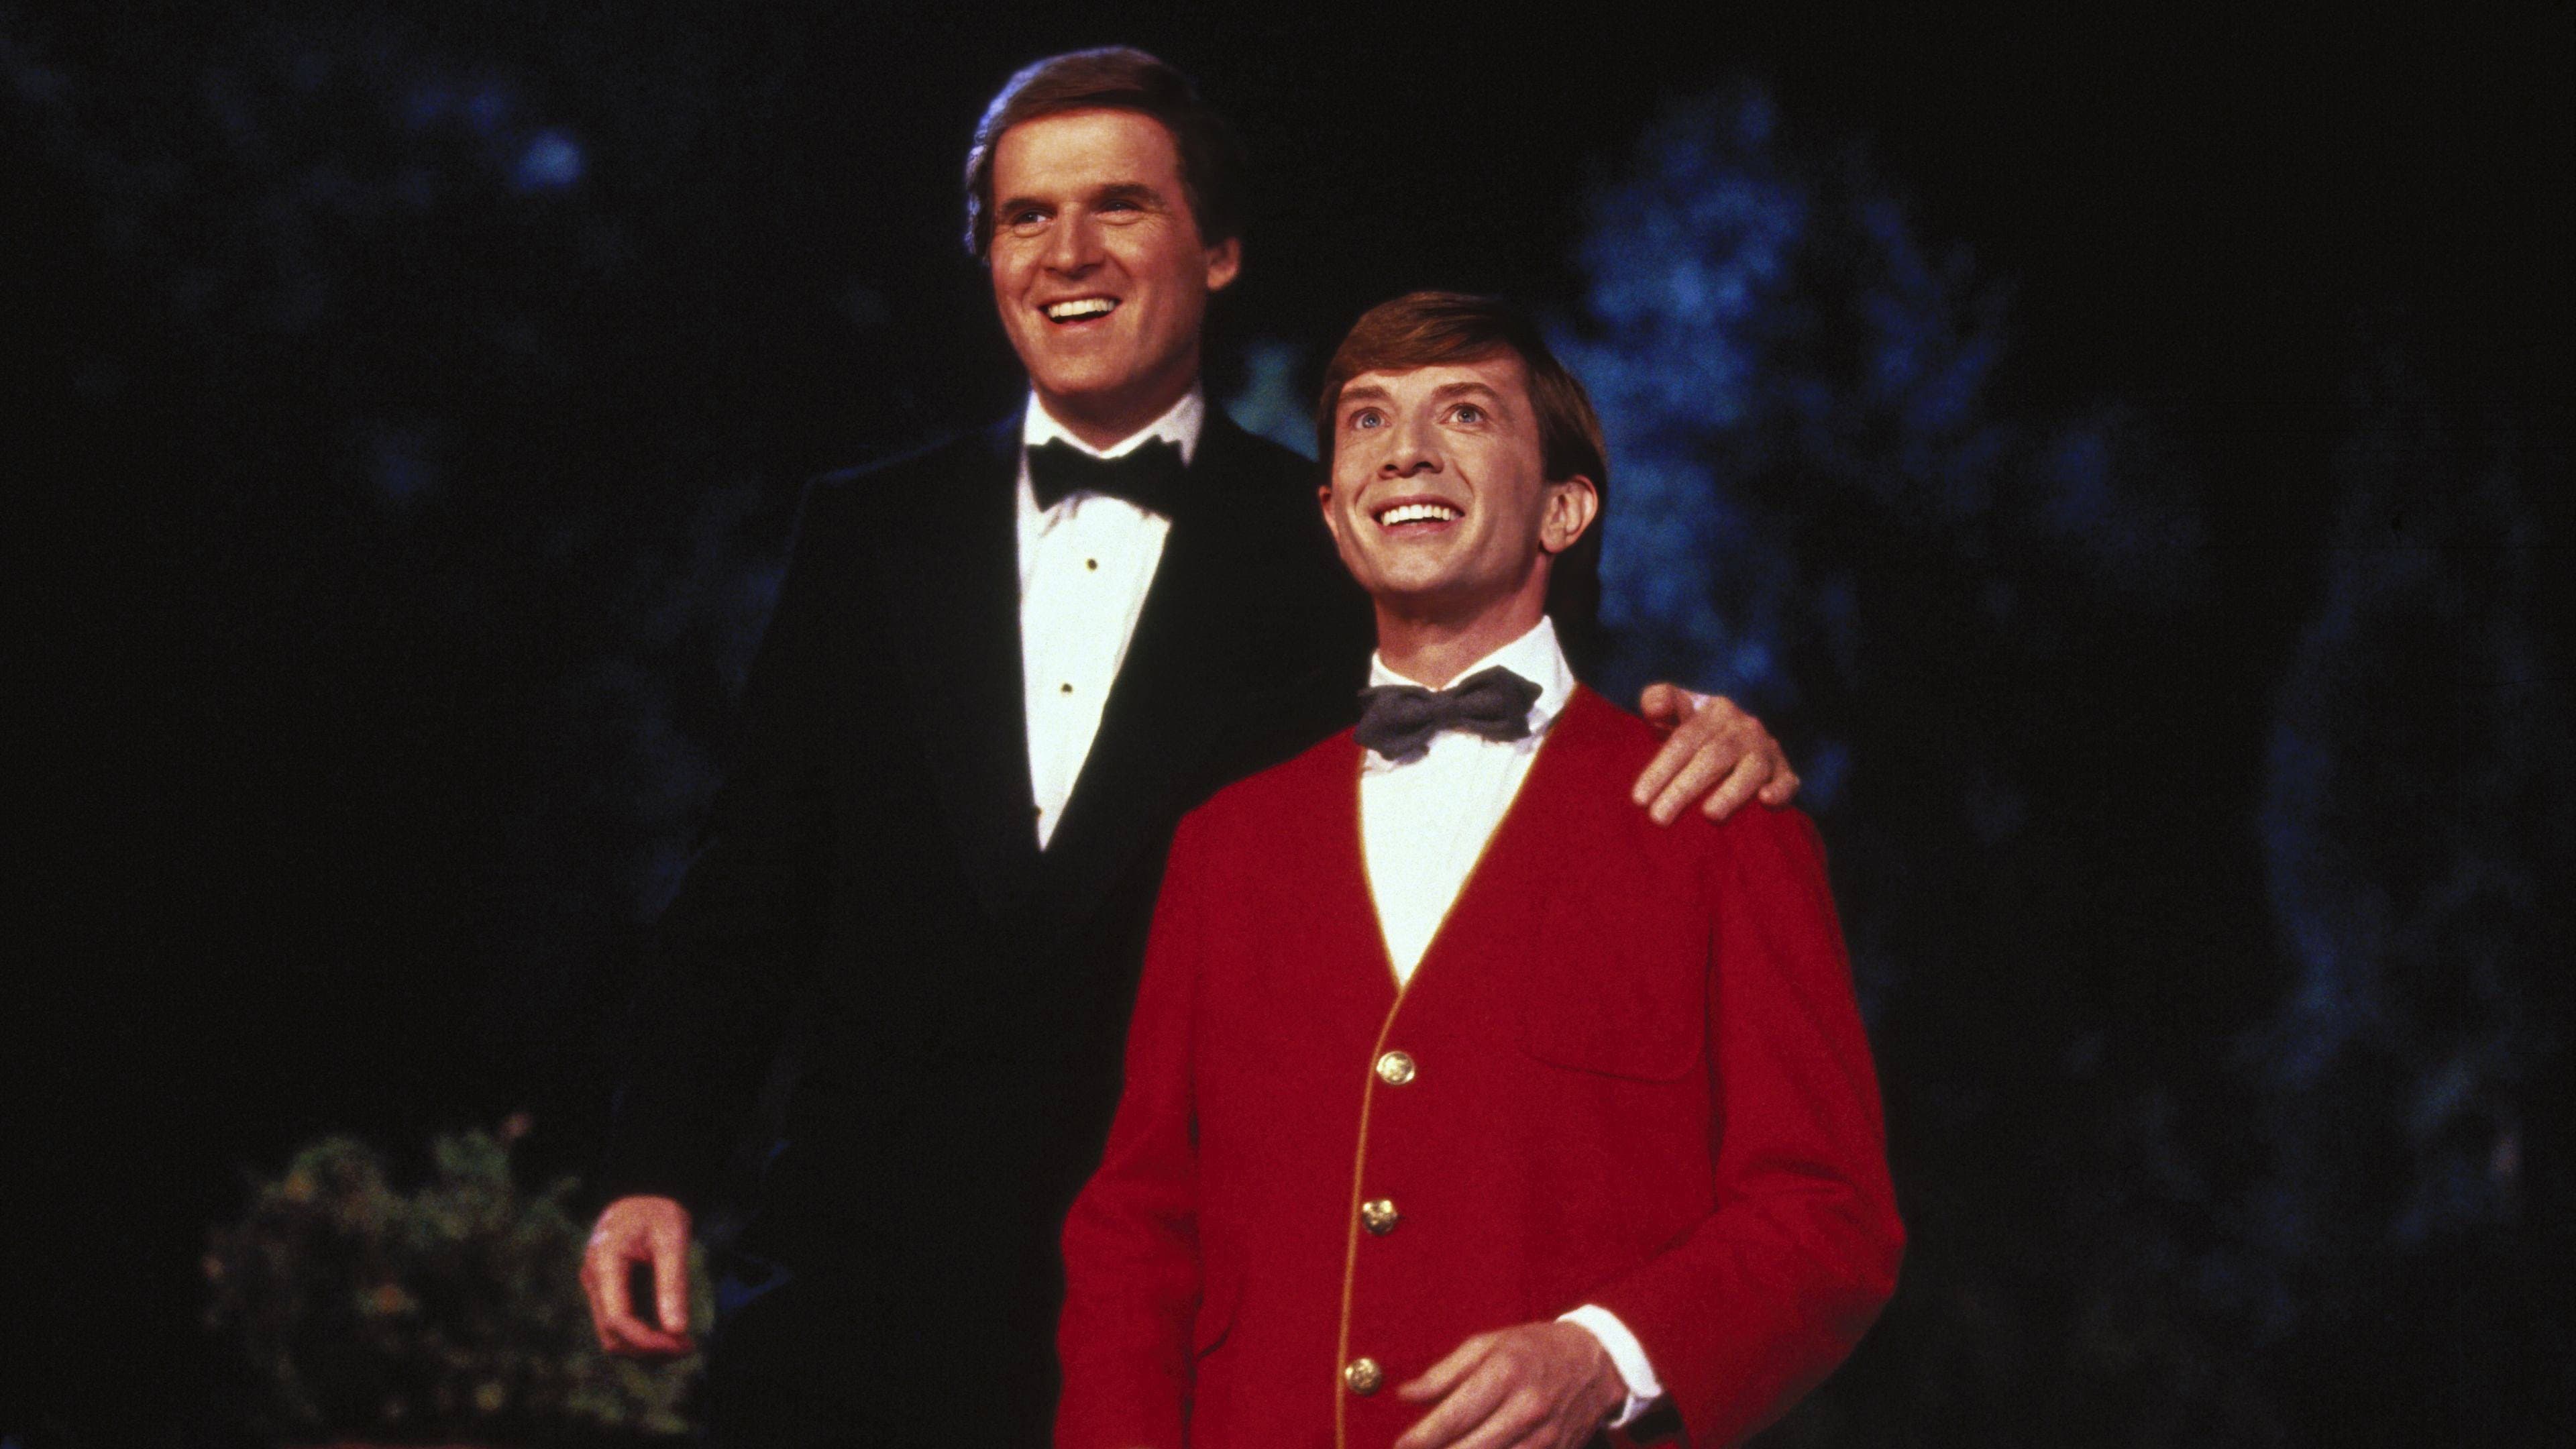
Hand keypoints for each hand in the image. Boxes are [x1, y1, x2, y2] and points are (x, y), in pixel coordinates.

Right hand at [580, 1194, 695, 1355]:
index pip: (617, 1319)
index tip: (682, 1344)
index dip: (648, 1340)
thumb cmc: (658, 1212)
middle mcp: (594, 1279)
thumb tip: (677, 1331)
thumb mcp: (673, 1239)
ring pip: (612, 1336)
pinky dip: (641, 1337)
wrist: (642, 1194)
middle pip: (612, 1335)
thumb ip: (673, 1284)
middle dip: (649, 1349)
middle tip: (688, 1348)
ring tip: (682, 1345)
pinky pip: (618, 1325)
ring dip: (645, 1348)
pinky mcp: (606, 1292)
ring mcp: (597, 1287)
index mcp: (605, 1262)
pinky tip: (670, 1334)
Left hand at [1392, 1321, 1627, 1448]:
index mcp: (1506, 1373)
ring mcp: (1546, 1437)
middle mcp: (1527, 1408)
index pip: (1455, 1416)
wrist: (1595, 1363)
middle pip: (1472, 1448)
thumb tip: (1405, 1394)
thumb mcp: (1488, 1344)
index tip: (1400, 1445)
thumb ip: (1444, 1372)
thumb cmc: (1533, 1349)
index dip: (1422, 1437)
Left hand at [1633, 683, 1798, 824]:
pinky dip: (1780, 789)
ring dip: (1731, 793)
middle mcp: (1743, 728)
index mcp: (1713, 711)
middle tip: (1659, 818)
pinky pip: (1787, 779)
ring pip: (1751, 770)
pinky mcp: (1784, 771)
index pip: (1684, 740)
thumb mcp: (1679, 709)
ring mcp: (1765, 749)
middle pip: (1713, 758)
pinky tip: (1766, 801)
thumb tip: (1656, 706)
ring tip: (1709, 815)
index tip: (1639, 798)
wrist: (1741, 734)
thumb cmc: (1697, 729)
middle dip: (1684, 789)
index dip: (1661, 769)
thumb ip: (1661, 701)